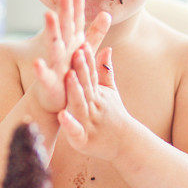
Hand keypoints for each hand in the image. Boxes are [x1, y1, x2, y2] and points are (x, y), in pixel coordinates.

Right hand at [32, 0, 110, 113]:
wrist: (53, 98)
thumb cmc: (69, 70)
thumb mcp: (85, 50)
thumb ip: (95, 33)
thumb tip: (107, 13)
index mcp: (72, 40)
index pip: (76, 18)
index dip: (77, 2)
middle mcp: (62, 48)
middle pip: (64, 26)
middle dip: (64, 9)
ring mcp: (54, 63)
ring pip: (53, 45)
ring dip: (51, 30)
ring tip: (48, 15)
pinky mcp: (48, 82)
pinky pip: (44, 76)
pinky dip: (41, 70)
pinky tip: (37, 63)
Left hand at [57, 43, 133, 160]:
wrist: (126, 144)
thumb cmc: (114, 116)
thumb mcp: (110, 92)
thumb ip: (106, 71)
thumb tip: (106, 48)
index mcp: (97, 94)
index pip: (92, 75)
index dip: (87, 60)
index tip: (82, 43)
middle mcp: (93, 106)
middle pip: (87, 86)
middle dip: (81, 70)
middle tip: (75, 52)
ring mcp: (89, 123)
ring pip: (81, 105)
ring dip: (75, 91)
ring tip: (69, 76)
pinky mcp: (83, 140)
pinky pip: (76, 131)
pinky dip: (70, 124)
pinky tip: (61, 115)